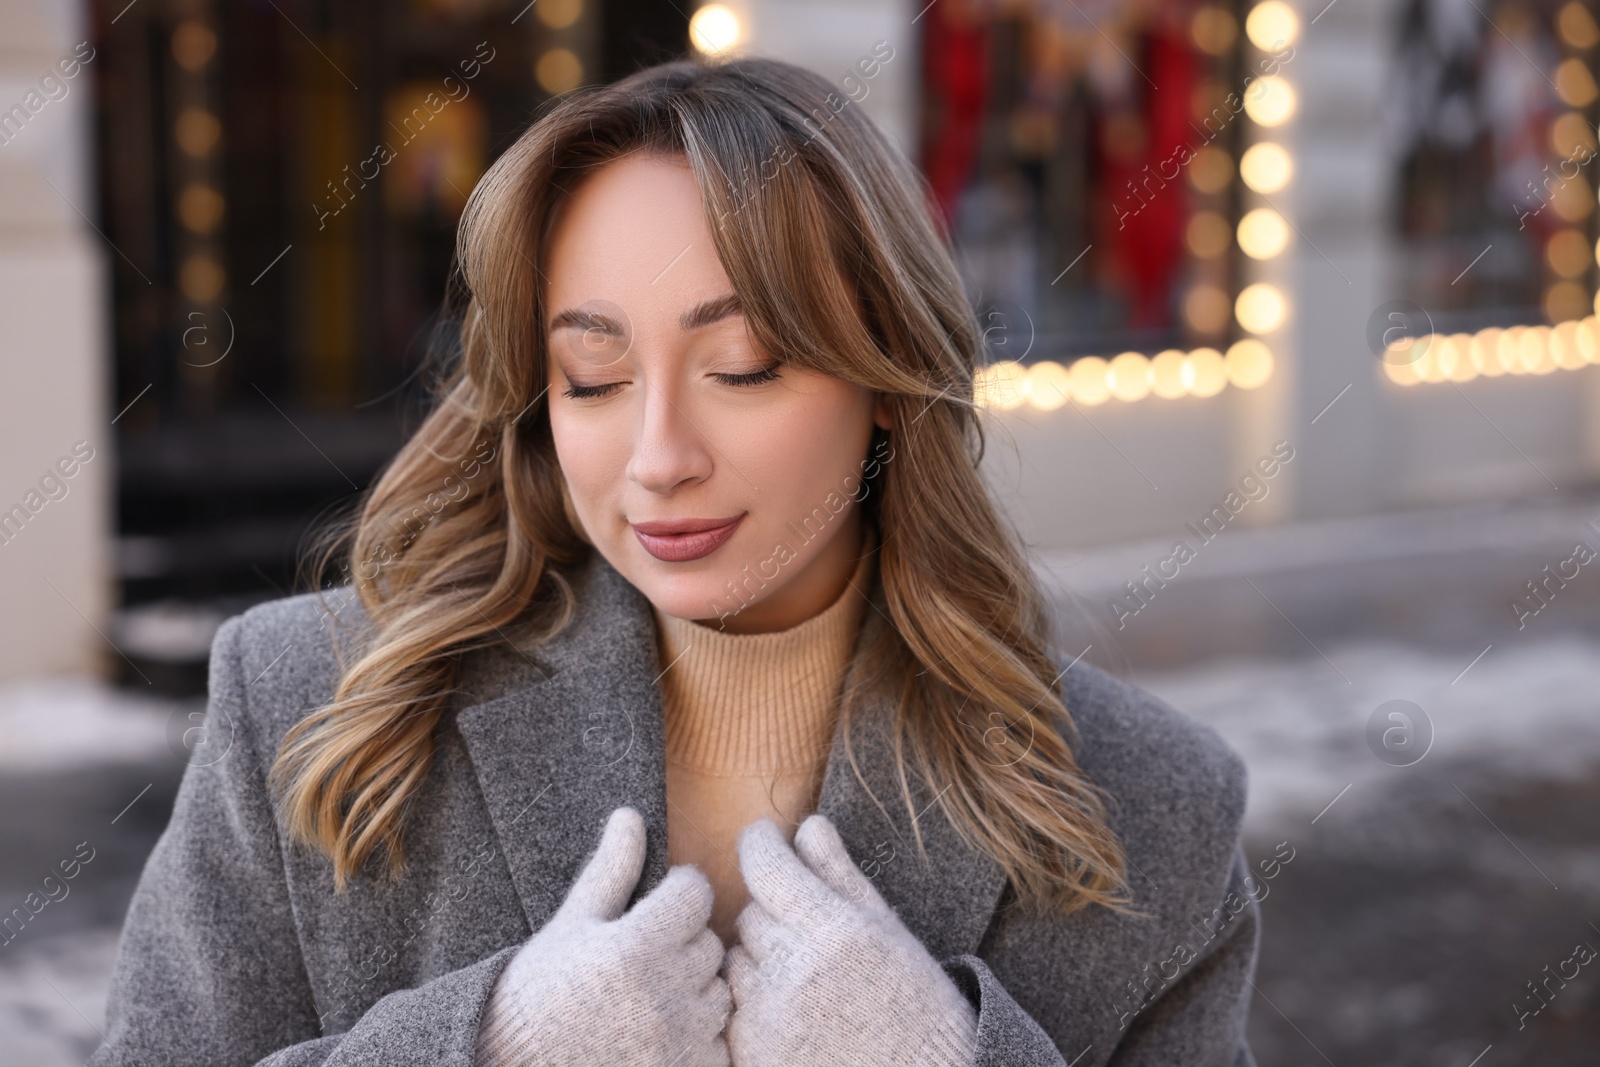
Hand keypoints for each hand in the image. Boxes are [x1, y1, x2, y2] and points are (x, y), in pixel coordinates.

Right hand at [475, 806, 729, 1065]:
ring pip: (719, 992)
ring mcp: (677, 1039)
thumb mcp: (573, 925)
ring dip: (695, 990)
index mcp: (634, 947)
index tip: (658, 904)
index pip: (695, 894)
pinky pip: (717, 1042)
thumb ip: (612, 870)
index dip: (678, 892)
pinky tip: (659, 1033)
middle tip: (646, 956)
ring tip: (651, 996)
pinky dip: (698, 1036)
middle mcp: (662, 994)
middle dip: (684, 942)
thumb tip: (630, 815)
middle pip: (709, 943)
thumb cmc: (539, 992)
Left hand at [723, 815, 976, 1066]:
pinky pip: (733, 1008)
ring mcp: (769, 1016)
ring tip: (807, 980)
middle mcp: (796, 971)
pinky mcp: (752, 1054)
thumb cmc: (915, 1006)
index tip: (763, 837)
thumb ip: (840, 875)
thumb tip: (808, 824)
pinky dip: (754, 1002)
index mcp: (835, 932)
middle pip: (750, 914)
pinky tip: (795, 1013)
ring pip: (737, 960)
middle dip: (773, 914)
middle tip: (807, 931)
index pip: (767, 867)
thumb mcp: (887, 932)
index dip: (759, 843)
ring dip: (761, 960)